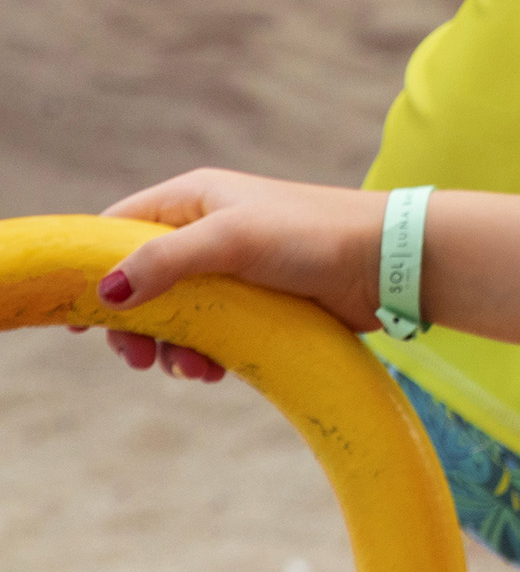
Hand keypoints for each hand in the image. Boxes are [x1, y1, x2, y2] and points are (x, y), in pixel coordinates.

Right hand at [73, 168, 388, 380]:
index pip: (117, 230)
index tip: (78, 322)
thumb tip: (105, 291)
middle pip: (138, 283)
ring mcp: (231, 267)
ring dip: (172, 349)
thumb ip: (166, 260)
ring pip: (173, 316)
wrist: (389, 265)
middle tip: (139, 360)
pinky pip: (208, 333)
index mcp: (194, 199)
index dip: (91, 272)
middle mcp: (207, 229)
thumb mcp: (233, 240)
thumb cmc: (316, 236)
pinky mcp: (255, 301)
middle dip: (135, 326)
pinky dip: (203, 355)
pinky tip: (216, 372)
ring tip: (194, 371)